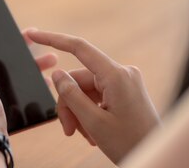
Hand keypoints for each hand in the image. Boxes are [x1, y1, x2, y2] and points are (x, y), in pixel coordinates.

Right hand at [26, 29, 160, 162]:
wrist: (154, 154)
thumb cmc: (129, 142)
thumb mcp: (93, 122)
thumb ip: (71, 95)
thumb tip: (57, 74)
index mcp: (116, 76)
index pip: (79, 48)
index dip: (53, 39)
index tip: (33, 34)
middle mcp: (122, 73)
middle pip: (79, 80)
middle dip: (69, 104)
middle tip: (68, 130)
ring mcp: (124, 82)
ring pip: (85, 91)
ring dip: (79, 113)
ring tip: (84, 135)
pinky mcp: (125, 92)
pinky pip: (97, 96)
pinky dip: (89, 113)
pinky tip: (93, 133)